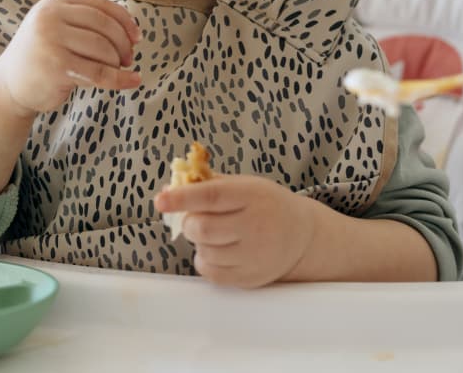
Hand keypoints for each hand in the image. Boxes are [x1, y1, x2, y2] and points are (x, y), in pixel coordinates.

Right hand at [0, 0, 141, 115]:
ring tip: (117, 70)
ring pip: (103, 49)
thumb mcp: (58, 28)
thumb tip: (131, 29)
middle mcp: (50, 18)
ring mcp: (51, 42)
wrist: (9, 85)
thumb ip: (86, 22)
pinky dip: (120, 79)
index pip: (99, 6)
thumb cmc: (42, 56)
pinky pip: (99, 73)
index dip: (124, 20)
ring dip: (117, 63)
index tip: (137, 37)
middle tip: (128, 59)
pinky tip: (132, 81)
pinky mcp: (57, 68)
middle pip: (104, 26)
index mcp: (53, 4)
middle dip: (123, 43)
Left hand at [154, 175, 321, 287]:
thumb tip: (168, 188)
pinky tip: (218, 251)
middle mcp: (256, 226)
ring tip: (215, 235)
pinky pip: (211, 273)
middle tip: (197, 220)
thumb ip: (208, 185)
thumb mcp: (245, 186)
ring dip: (199, 243)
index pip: (211, 196)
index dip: (182, 198)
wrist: (302, 236)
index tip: (161, 200)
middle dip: (190, 223)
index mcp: (252, 195)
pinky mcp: (250, 277)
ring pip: (204, 252)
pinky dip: (205, 261)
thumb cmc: (266, 205)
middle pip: (202, 228)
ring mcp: (255, 255)